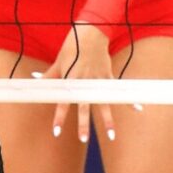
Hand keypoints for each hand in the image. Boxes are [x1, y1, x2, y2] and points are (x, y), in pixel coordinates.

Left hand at [42, 22, 116, 144]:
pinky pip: (117, 90)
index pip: (63, 101)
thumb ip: (49, 75)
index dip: (59, 116)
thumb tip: (34, 81)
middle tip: (83, 140)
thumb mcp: (59, 61)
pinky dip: (128, 99)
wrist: (90, 32)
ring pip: (103, 102)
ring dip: (107, 119)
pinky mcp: (108, 75)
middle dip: (83, 123)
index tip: (56, 132)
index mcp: (70, 78)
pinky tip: (138, 109)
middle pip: (83, 106)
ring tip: (111, 135)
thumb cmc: (72, 46)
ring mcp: (98, 79)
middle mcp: (84, 81)